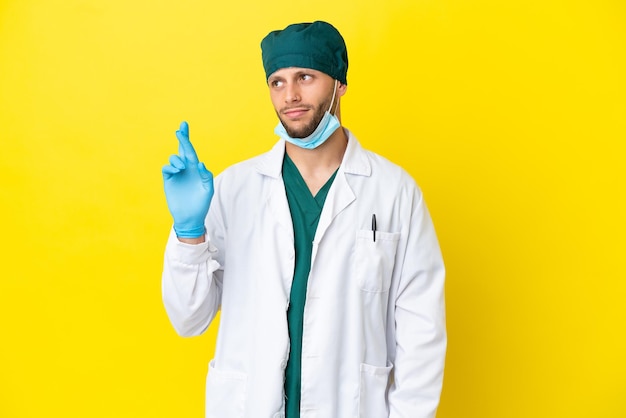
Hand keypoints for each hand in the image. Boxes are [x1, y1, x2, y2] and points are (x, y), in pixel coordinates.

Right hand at [162, 121, 213, 237]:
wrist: (190, 217)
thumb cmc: (201, 203)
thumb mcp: (208, 189)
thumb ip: (205, 175)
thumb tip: (199, 163)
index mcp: (196, 168)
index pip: (191, 151)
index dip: (187, 139)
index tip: (184, 126)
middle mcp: (186, 168)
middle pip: (182, 150)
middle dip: (182, 138)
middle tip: (180, 129)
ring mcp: (177, 174)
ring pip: (174, 158)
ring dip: (177, 159)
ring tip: (182, 167)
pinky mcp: (169, 180)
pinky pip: (166, 169)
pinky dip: (170, 167)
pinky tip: (176, 170)